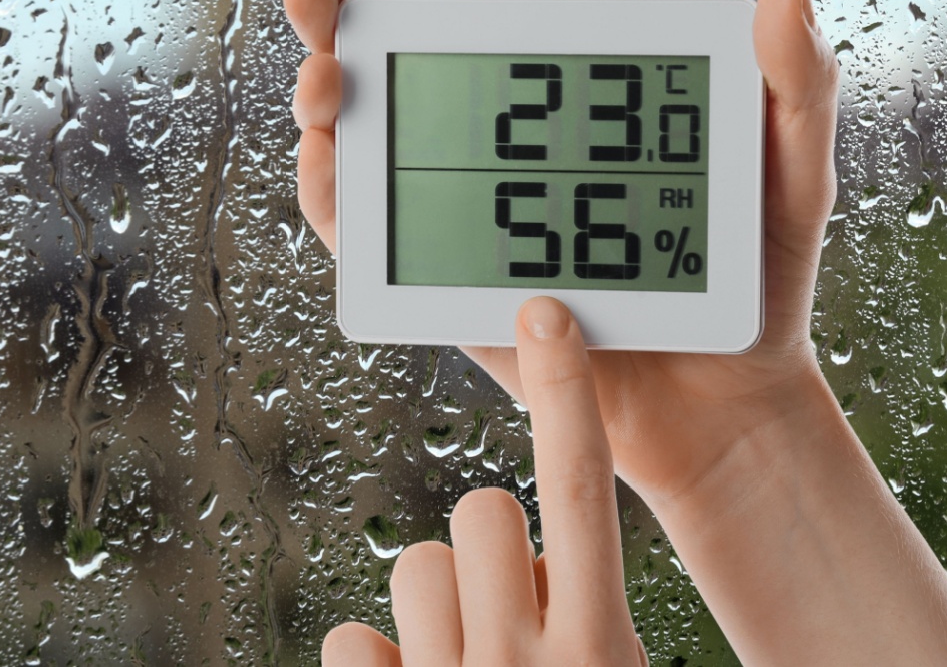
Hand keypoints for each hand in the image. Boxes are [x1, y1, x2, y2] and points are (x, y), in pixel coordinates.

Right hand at [283, 0, 837, 510]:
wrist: (731, 403)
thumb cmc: (760, 282)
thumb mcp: (791, 167)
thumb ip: (793, 80)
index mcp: (556, 106)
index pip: (453, 23)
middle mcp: (491, 152)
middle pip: (384, 68)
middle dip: (327, 17)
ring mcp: (460, 217)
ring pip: (358, 146)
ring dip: (320, 104)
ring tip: (323, 79)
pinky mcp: (444, 287)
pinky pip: (369, 240)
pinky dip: (331, 196)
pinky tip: (329, 159)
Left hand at [321, 299, 647, 666]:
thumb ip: (591, 618)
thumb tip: (545, 561)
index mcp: (596, 649)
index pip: (578, 487)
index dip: (564, 392)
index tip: (543, 314)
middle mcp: (521, 663)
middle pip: (483, 511)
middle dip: (489, 542)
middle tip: (502, 607)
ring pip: (416, 565)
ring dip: (437, 606)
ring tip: (461, 662)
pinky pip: (351, 637)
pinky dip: (376, 661)